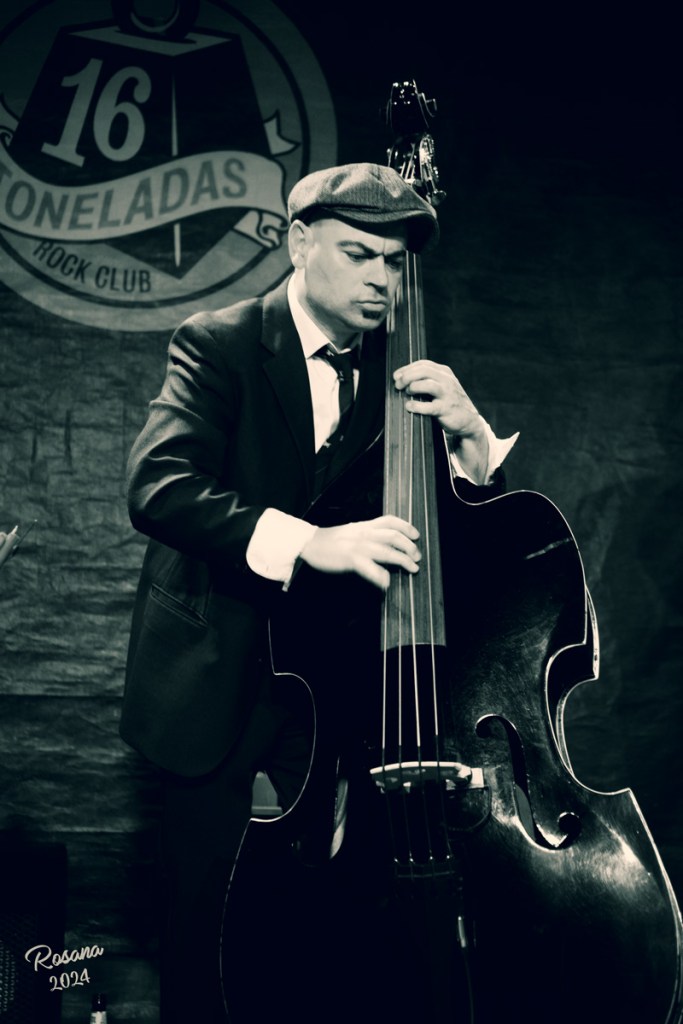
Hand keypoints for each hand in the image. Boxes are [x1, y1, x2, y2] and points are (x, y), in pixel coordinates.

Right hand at [299, 515, 420, 589]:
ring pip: (387, 551)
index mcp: (365, 526)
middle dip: (409, 547)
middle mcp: (364, 533)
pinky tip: (387, 583)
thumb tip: (387, 543)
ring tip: (412, 568)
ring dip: (403, 560)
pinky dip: (381, 576)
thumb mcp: (353, 531)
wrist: (310, 543)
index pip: (390, 521)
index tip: (416, 535)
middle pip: (394, 536)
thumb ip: (369, 534)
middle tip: (417, 557)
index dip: (407, 527)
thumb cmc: (331, 540)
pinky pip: (370, 568)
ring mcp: (358, 546)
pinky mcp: (351, 559)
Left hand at [393, 359, 488, 482]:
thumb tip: (402, 379)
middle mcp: (447, 381)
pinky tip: (409, 406)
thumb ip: (428, 380)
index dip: (407, 368)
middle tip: (397, 385)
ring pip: (428, 384)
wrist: (469, 421)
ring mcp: (447, 395)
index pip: (423, 364)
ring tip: (407, 392)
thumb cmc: (449, 402)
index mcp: (444, 373)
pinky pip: (430, 406)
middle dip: (407, 376)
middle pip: (424, 371)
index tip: (396, 376)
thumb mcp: (442, 386)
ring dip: (413, 387)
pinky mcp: (446, 409)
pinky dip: (417, 406)